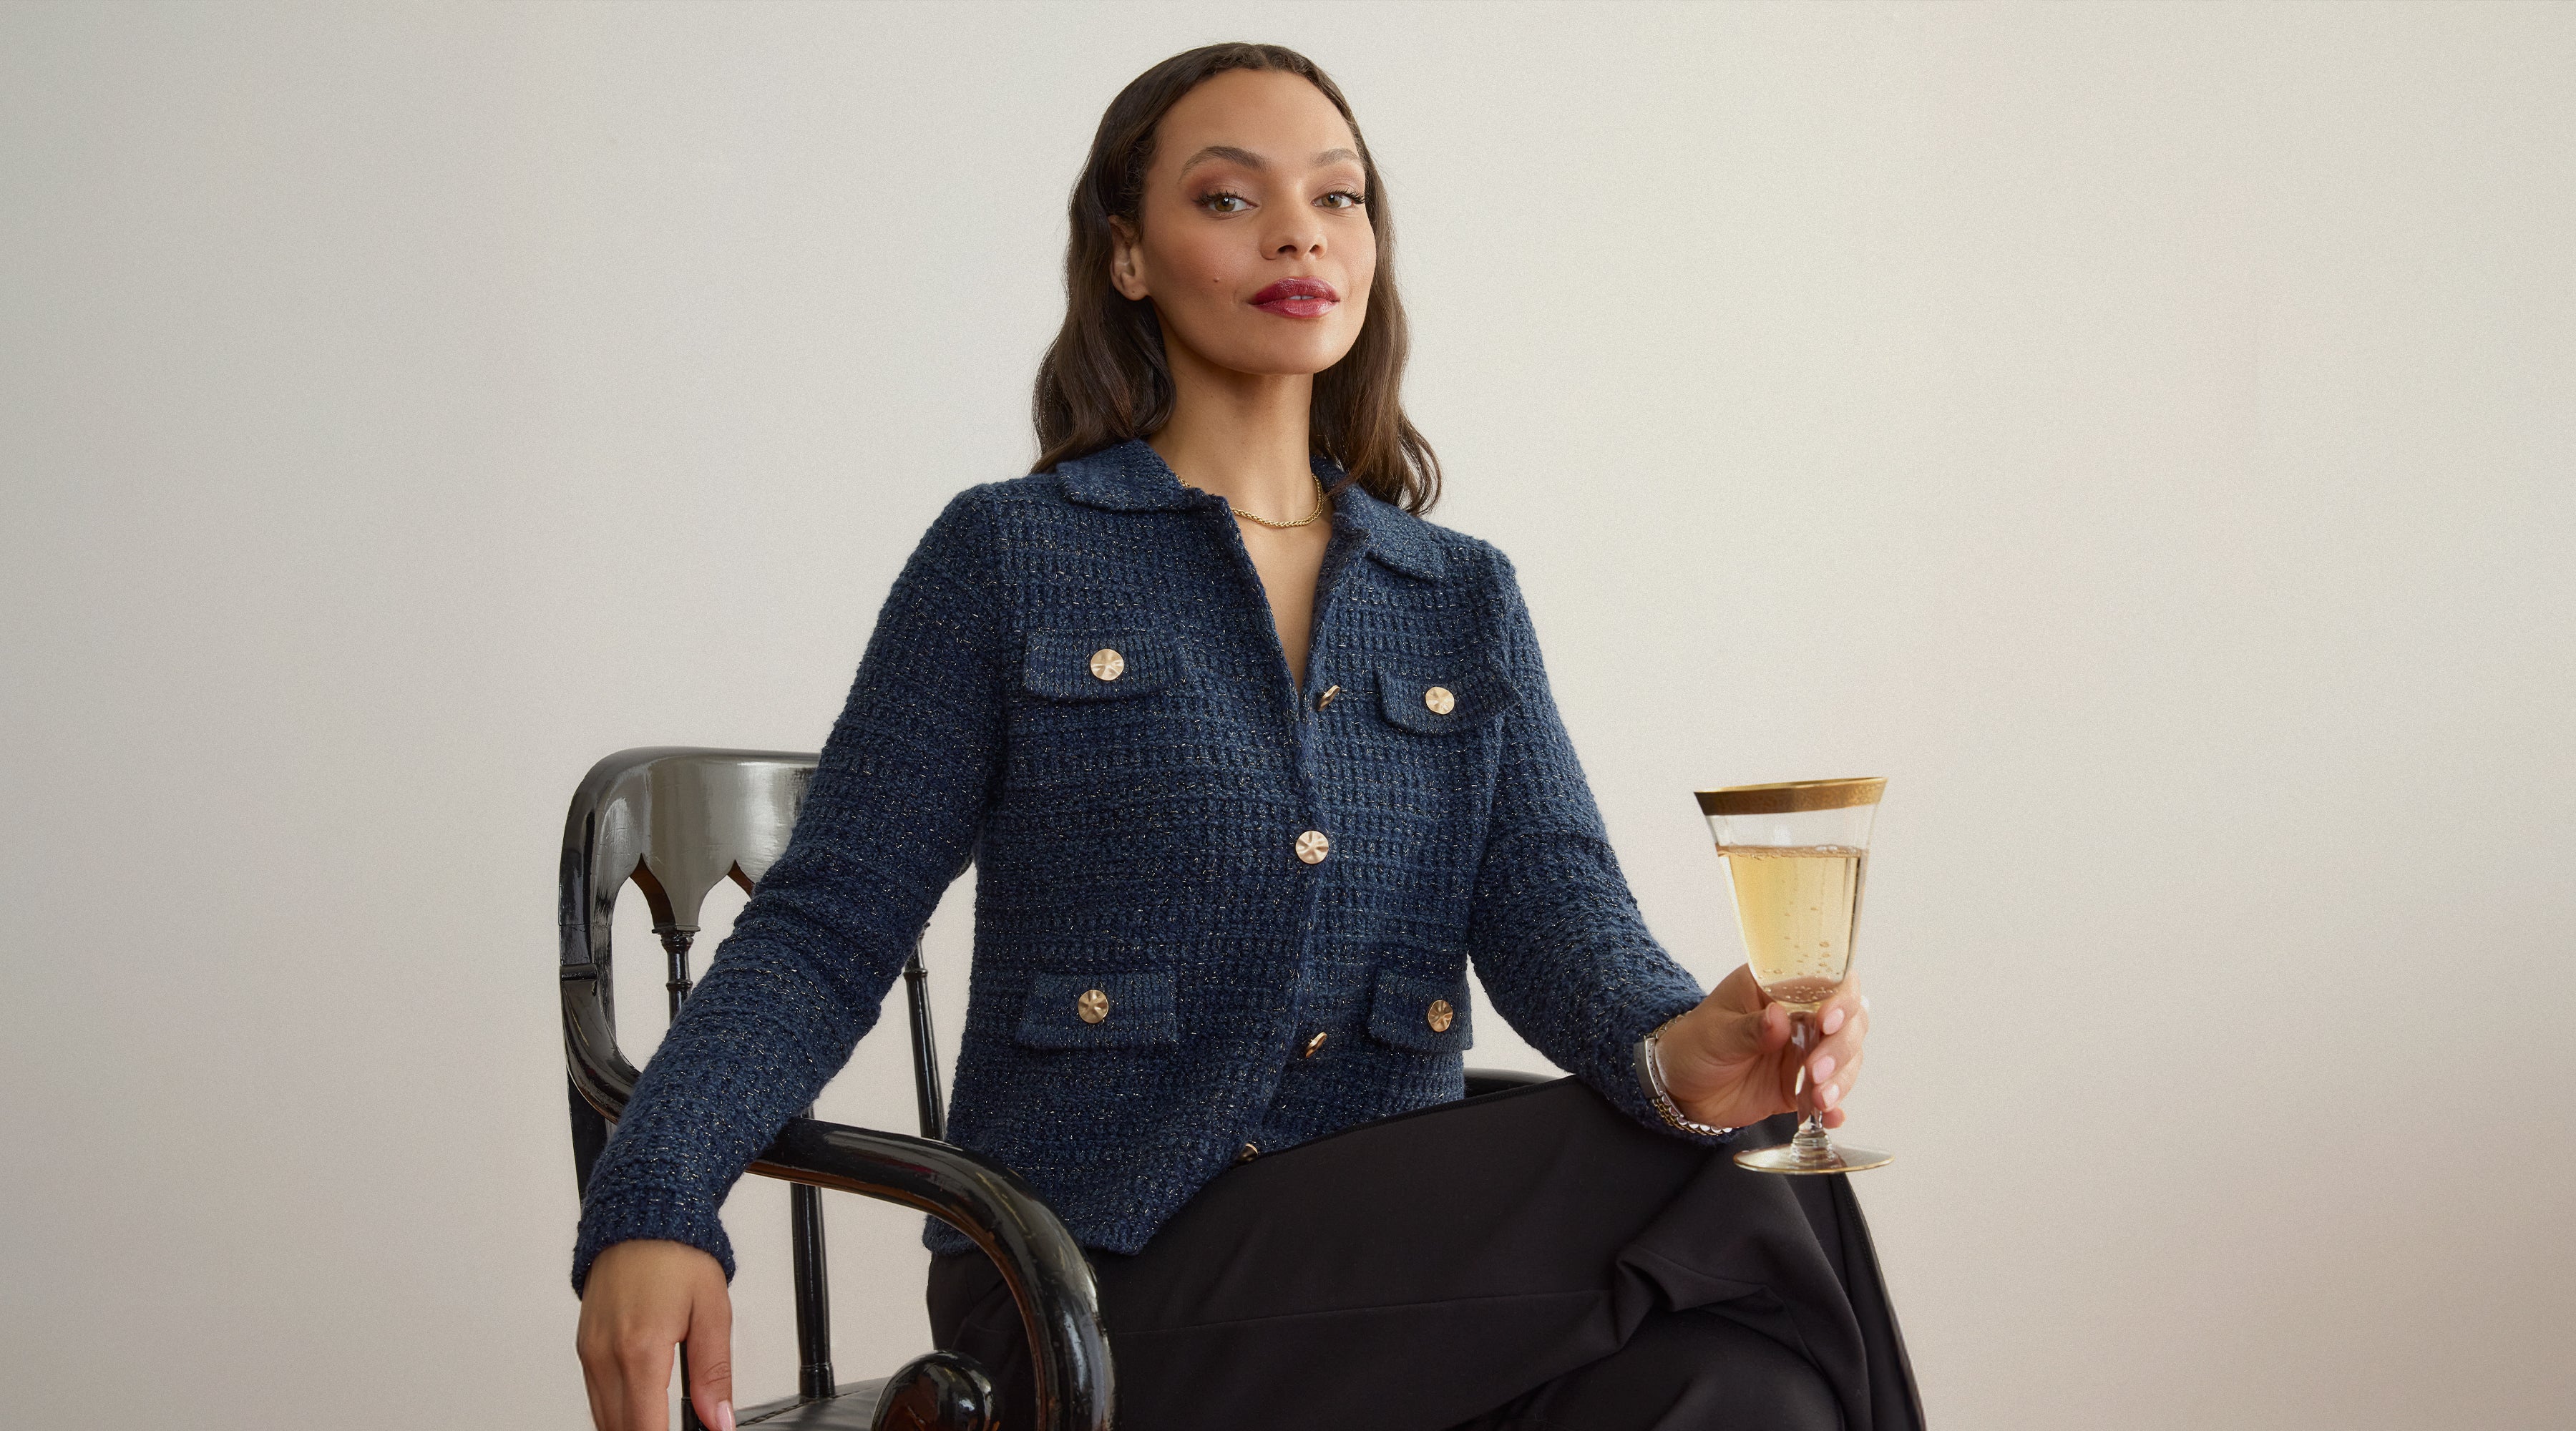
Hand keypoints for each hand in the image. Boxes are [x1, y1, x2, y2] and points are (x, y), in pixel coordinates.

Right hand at [575, 1239, 736, 1430]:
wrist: (641, 1218)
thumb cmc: (677, 1255)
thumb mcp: (712, 1312)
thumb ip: (714, 1373)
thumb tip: (719, 1419)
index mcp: (640, 1348)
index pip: (645, 1427)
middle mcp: (606, 1354)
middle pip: (619, 1429)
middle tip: (676, 1426)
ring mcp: (590, 1351)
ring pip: (602, 1418)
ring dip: (630, 1427)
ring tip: (662, 1421)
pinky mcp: (584, 1346)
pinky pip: (594, 1395)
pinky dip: (615, 1411)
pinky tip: (640, 1408)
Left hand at [1655, 965, 1870, 1131]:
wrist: (1681, 1087)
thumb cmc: (1694, 1045)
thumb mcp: (1714, 1033)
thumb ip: (1747, 1029)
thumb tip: (1778, 1017)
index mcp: (1779, 987)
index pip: (1828, 981)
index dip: (1839, 998)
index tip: (1827, 1021)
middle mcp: (1801, 1015)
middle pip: (1849, 1021)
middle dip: (1840, 1046)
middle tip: (1816, 1071)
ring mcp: (1805, 1051)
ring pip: (1846, 1057)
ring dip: (1841, 1078)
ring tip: (1820, 1098)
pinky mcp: (1803, 1085)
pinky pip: (1831, 1093)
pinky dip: (1835, 1106)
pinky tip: (1831, 1117)